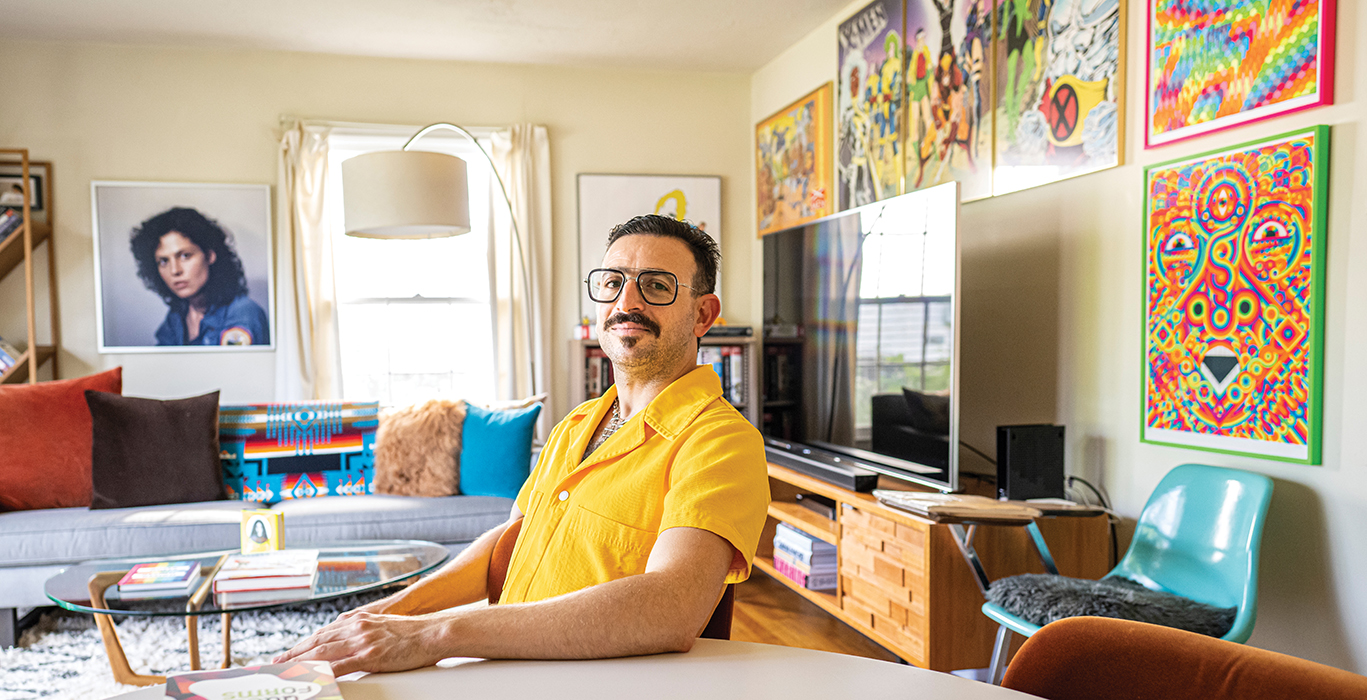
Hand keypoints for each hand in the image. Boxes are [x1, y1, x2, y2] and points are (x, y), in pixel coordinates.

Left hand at [273, 611, 450, 674]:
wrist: (433, 632)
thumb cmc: (414, 633)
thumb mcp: (383, 626)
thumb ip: (364, 631)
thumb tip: (350, 640)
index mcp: (358, 620)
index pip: (323, 633)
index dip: (303, 644)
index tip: (289, 653)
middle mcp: (356, 627)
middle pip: (316, 642)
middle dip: (293, 654)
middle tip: (275, 664)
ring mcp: (362, 641)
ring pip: (321, 653)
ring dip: (299, 663)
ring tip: (283, 671)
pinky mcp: (370, 656)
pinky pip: (339, 666)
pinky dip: (321, 672)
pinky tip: (310, 678)